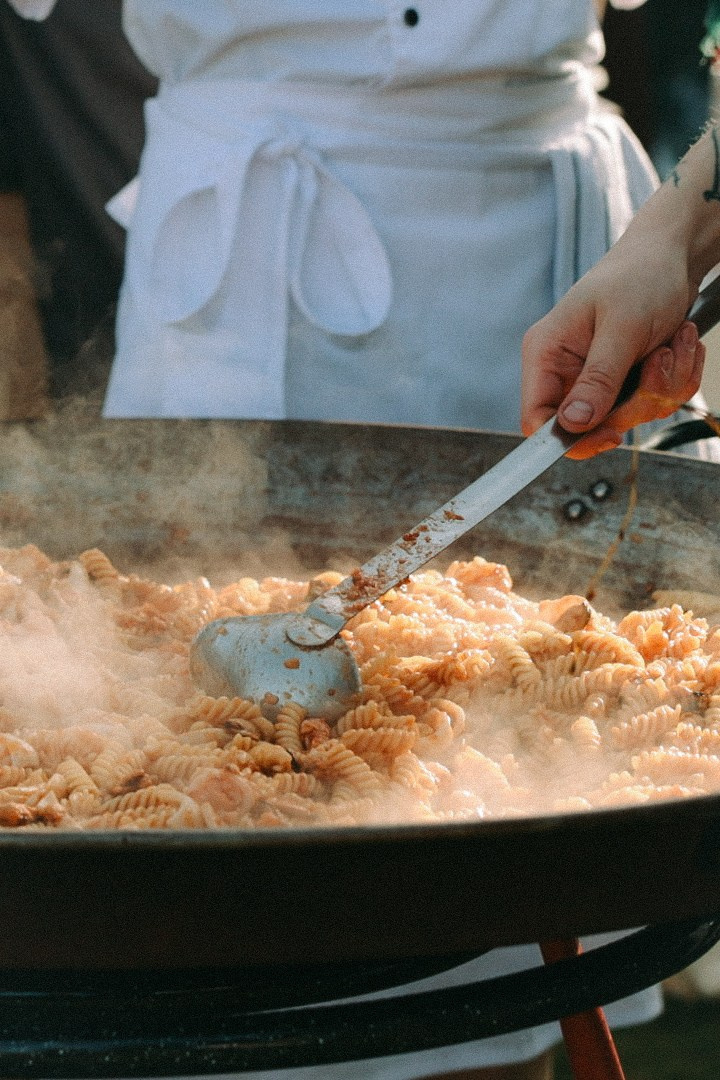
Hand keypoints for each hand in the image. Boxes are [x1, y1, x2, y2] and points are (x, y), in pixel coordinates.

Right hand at [520, 244, 704, 458]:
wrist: (674, 255)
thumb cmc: (641, 276)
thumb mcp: (621, 328)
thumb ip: (597, 379)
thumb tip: (573, 424)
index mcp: (547, 354)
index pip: (537, 419)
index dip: (570, 438)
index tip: (611, 435)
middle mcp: (566, 370)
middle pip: (592, 426)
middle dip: (637, 401)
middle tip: (659, 361)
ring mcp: (597, 377)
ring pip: (629, 417)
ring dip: (664, 385)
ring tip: (673, 343)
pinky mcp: (625, 379)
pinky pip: (652, 404)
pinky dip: (676, 379)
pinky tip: (678, 345)